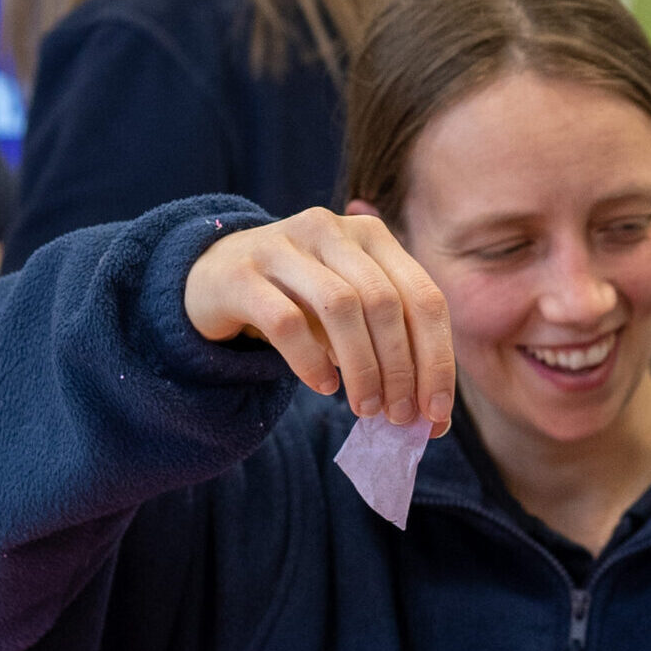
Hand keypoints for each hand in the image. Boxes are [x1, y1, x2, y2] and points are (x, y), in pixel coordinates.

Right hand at [183, 209, 453, 432]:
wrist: (213, 277)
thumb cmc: (298, 302)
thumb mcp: (351, 316)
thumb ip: (390, 351)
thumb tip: (432, 420)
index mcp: (373, 236)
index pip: (424, 297)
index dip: (437, 358)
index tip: (437, 411)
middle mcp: (332, 230)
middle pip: (386, 303)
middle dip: (400, 369)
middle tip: (399, 416)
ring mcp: (283, 245)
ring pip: (341, 307)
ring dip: (362, 368)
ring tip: (366, 408)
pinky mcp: (242, 274)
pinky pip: (286, 322)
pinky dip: (311, 361)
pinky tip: (323, 386)